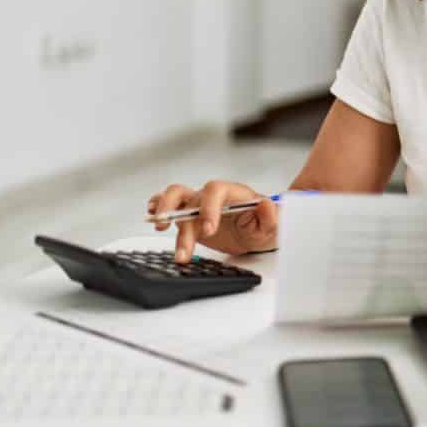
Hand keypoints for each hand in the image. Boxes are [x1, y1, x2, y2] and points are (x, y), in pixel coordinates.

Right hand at [147, 180, 279, 262]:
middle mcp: (212, 196)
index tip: (208, 230)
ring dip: (164, 212)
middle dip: (179, 213)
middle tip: (175, 235)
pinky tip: (153, 216)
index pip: (216, 191)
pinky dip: (158, 208)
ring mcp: (198, 204)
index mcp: (234, 193)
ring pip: (174, 198)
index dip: (208, 208)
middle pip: (190, 195)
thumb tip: (266, 204)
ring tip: (160, 227)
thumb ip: (271, 216)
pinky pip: (170, 205)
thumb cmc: (265, 225)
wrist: (256, 232)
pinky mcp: (189, 215)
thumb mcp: (274, 225)